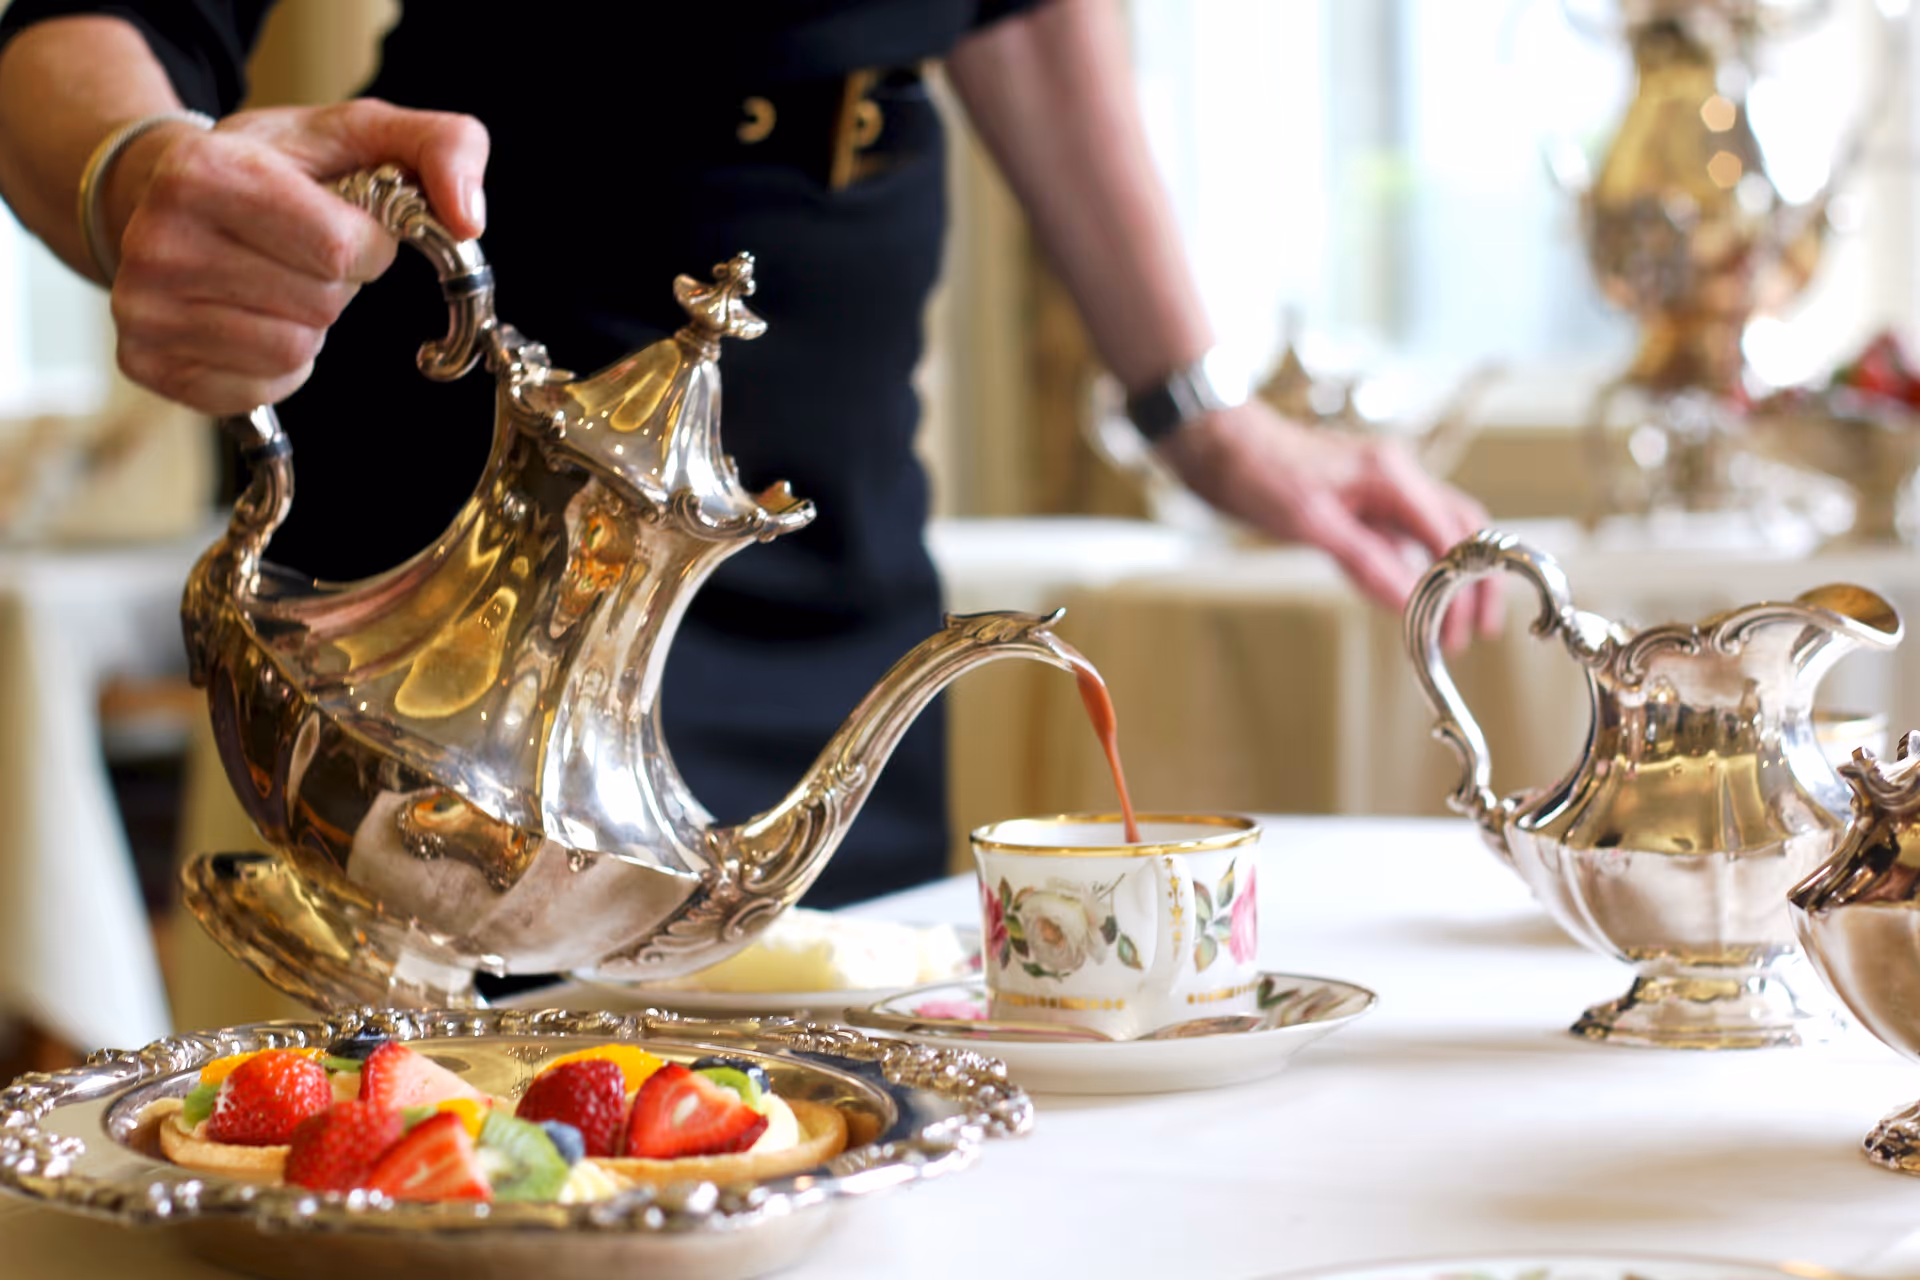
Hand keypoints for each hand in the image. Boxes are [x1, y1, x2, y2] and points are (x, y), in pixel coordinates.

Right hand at [102, 98, 488, 414]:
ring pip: (294, 351)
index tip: (343, 222)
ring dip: (309, 323)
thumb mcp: (361, 131)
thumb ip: (442, 146)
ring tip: (272, 280)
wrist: (161, 189)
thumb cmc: (274, 165)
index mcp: (208, 172)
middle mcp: (161, 241)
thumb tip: (469, 219)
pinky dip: (278, 363)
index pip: (340, 248)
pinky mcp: (150, 363)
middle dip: (336, 282)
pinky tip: (249, 316)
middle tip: (297, 251)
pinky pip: (263, 387)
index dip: (367, 245)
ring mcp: (146, 308)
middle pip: (321, 304)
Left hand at [1156, 398, 1500, 650]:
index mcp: (1392, 475)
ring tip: (1453, 625)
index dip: (1464, 588)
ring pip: (1439, 534)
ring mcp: (1384, 487)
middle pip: (1463, 531)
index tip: (1463, 630)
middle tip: (1476, 631)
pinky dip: (1417, 569)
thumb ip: (1365, 562)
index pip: (1453, 537)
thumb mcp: (1310, 523)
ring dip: (1452, 578)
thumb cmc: (1258, 473)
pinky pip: (1405, 537)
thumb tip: (1410, 604)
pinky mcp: (1365, 501)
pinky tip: (1413, 601)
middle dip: (1477, 583)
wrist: (1221, 443)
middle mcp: (1398, 476)